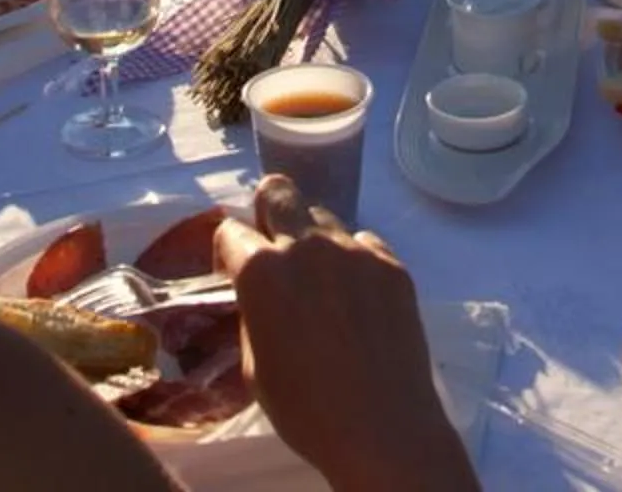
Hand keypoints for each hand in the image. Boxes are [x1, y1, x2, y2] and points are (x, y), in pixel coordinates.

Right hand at [216, 177, 475, 491]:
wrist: (384, 429)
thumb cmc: (305, 409)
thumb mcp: (255, 366)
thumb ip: (253, 311)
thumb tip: (259, 290)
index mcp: (261, 271)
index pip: (229, 231)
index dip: (228, 253)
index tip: (235, 272)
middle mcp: (307, 246)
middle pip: (278, 192)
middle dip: (268, 213)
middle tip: (275, 249)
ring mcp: (355, 250)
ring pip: (324, 218)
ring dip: (314, 241)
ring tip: (324, 286)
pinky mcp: (393, 263)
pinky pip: (364, 244)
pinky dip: (355, 263)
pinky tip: (359, 302)